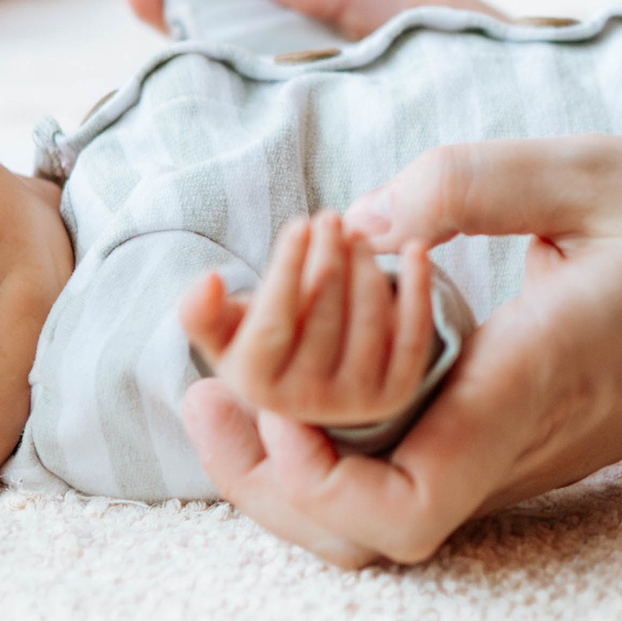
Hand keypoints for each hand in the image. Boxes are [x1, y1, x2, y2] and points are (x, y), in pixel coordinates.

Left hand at [178, 136, 621, 568]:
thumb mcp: (592, 166)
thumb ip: (469, 181)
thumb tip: (356, 218)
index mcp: (531, 388)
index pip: (399, 512)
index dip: (303, 485)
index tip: (254, 401)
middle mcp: (521, 444)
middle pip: (365, 533)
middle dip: (262, 479)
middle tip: (194, 386)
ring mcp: (525, 450)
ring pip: (382, 509)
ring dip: (291, 456)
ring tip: (223, 372)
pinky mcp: (526, 430)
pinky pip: (415, 464)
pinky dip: (341, 432)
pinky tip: (303, 362)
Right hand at [179, 212, 442, 429]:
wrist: (315, 382)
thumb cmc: (267, 337)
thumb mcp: (226, 330)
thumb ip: (203, 311)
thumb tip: (208, 281)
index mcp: (254, 383)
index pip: (275, 321)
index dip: (288, 269)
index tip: (300, 223)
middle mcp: (303, 402)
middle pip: (325, 314)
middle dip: (330, 257)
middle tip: (331, 217)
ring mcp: (354, 402)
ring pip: (369, 321)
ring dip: (368, 267)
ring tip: (358, 234)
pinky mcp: (395, 394)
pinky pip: (413, 335)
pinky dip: (418, 289)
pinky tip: (417, 250)